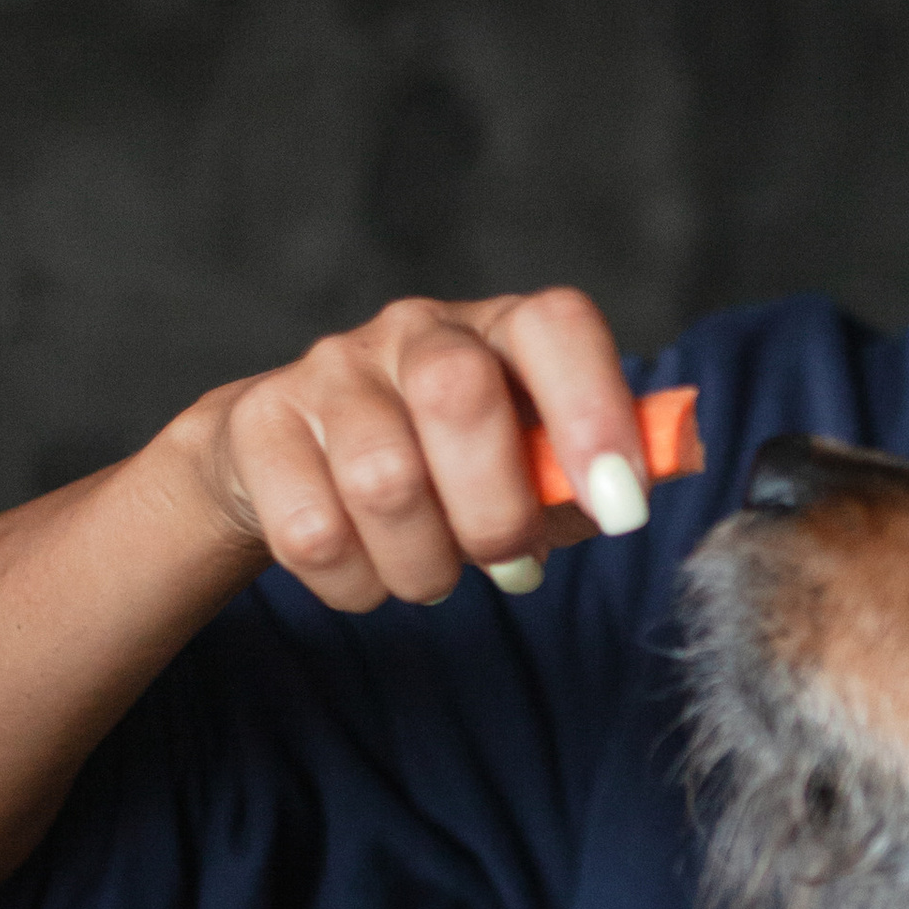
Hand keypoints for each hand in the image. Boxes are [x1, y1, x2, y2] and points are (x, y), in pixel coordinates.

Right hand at [169, 287, 653, 612]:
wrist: (288, 464)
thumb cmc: (442, 469)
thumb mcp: (525, 468)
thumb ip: (587, 475)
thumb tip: (651, 479)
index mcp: (499, 331)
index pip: (555, 323)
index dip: (593, 409)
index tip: (619, 503)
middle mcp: (414, 330)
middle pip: (458, 393)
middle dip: (495, 510)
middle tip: (509, 565)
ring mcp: (328, 370)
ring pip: (384, 481)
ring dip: (424, 565)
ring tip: (432, 573)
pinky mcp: (257, 424)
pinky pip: (314, 532)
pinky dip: (357, 584)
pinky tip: (369, 572)